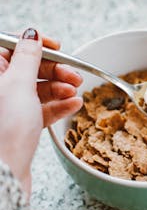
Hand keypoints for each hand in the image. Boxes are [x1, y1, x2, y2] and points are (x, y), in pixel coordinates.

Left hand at [0, 28, 82, 194]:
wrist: (5, 174)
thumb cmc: (5, 129)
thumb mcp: (18, 85)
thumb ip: (28, 57)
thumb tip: (32, 35)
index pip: (13, 47)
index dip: (36, 45)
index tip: (57, 47)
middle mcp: (1, 89)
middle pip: (30, 69)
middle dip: (56, 70)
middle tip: (75, 75)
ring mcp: (11, 108)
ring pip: (39, 90)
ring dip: (60, 89)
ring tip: (76, 91)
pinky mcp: (22, 124)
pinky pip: (43, 109)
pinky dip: (59, 106)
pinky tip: (74, 104)